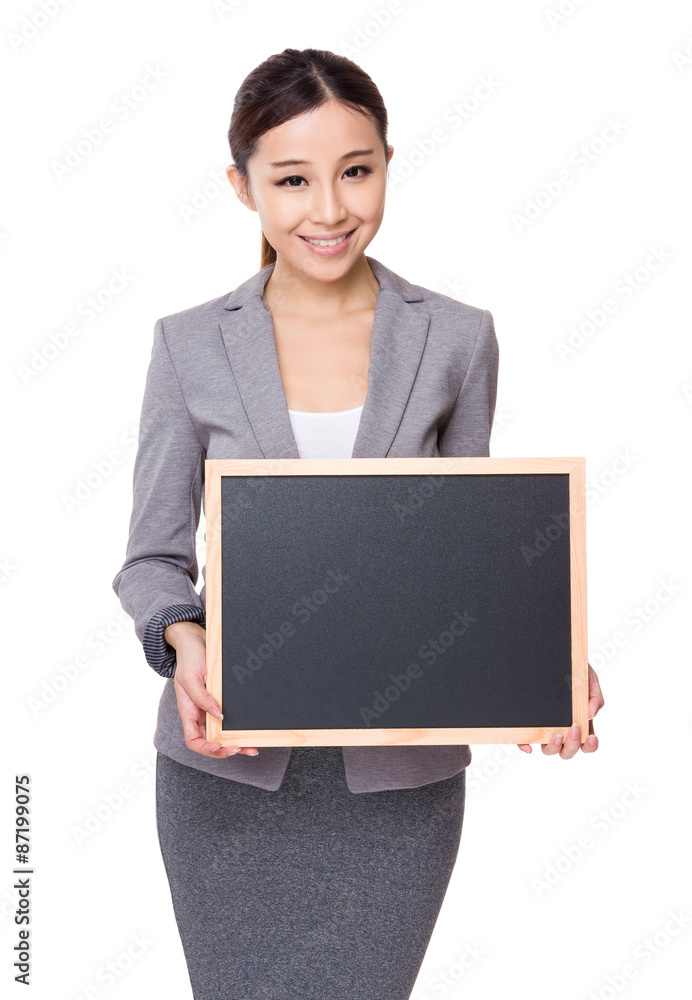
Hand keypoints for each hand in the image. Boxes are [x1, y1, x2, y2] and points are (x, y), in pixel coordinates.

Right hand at [165, 621, 258, 758]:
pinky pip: (231, 718)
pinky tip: (252, 730)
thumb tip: (217, 716)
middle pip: (212, 741)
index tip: (220, 745)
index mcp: (188, 711)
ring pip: (223, 733)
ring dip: (238, 742)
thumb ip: (200, 698)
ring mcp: (211, 708)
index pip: (194, 740)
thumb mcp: (190, 677)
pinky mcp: (222, 699)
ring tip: (253, 746)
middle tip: (245, 748)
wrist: (196, 639)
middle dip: (227, 748)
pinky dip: (241, 727)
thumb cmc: (188, 657)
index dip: (206, 748)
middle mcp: (200, 714)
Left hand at [517, 662, 603, 758]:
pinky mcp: (528, 722)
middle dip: (572, 745)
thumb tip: (590, 714)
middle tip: (573, 728)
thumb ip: (595, 695)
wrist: (552, 651)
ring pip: (549, 749)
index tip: (590, 737)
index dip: (589, 746)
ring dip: (553, 747)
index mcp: (578, 721)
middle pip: (567, 751)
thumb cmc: (572, 669)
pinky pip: (524, 739)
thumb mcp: (588, 678)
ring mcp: (544, 726)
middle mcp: (561, 727)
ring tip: (556, 734)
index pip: (585, 743)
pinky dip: (526, 745)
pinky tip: (529, 746)